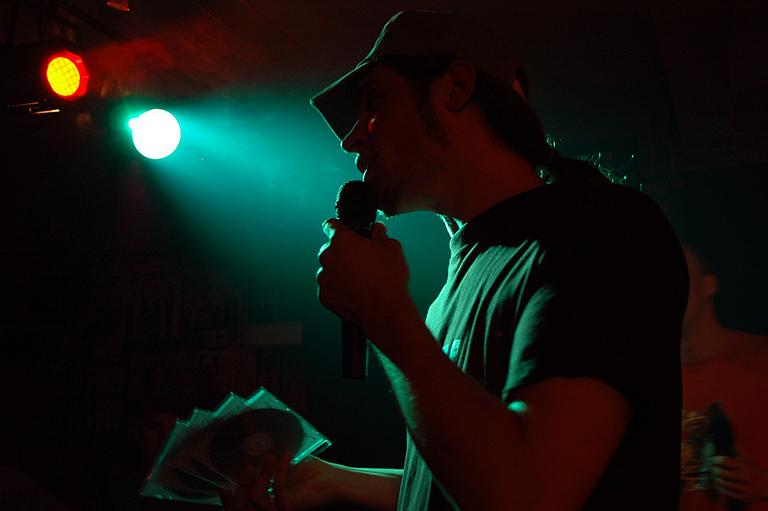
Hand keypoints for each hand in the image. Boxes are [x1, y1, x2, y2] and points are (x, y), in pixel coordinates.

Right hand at [220, 454, 337, 510]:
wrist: (336, 482)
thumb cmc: (313, 474)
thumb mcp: (284, 469)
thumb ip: (267, 468)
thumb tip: (250, 454)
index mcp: (269, 507)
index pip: (242, 508)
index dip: (230, 502)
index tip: (224, 486)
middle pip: (245, 506)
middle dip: (243, 484)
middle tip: (246, 463)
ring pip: (258, 499)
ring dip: (262, 474)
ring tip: (268, 456)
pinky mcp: (292, 509)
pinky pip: (278, 493)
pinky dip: (281, 471)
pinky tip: (286, 456)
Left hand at [317, 219, 410, 343]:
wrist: (384, 309)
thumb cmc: (388, 278)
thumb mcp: (392, 247)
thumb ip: (380, 234)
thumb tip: (378, 230)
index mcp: (342, 240)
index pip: (330, 225)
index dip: (337, 227)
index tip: (341, 231)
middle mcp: (328, 257)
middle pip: (330, 250)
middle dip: (342, 253)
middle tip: (360, 262)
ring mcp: (324, 277)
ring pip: (328, 270)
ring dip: (339, 272)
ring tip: (359, 281)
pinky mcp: (324, 296)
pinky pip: (329, 289)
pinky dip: (338, 290)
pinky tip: (354, 293)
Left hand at [712, 455, 767, 502]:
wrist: (767, 486)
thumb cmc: (753, 470)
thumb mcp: (748, 459)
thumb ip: (738, 450)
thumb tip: (728, 442)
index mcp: (744, 466)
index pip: (725, 461)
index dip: (716, 460)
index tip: (712, 460)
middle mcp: (745, 477)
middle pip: (722, 473)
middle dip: (714, 470)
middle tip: (711, 469)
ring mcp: (745, 488)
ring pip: (724, 484)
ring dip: (716, 480)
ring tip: (713, 477)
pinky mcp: (744, 497)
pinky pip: (729, 493)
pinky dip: (722, 489)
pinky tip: (719, 485)